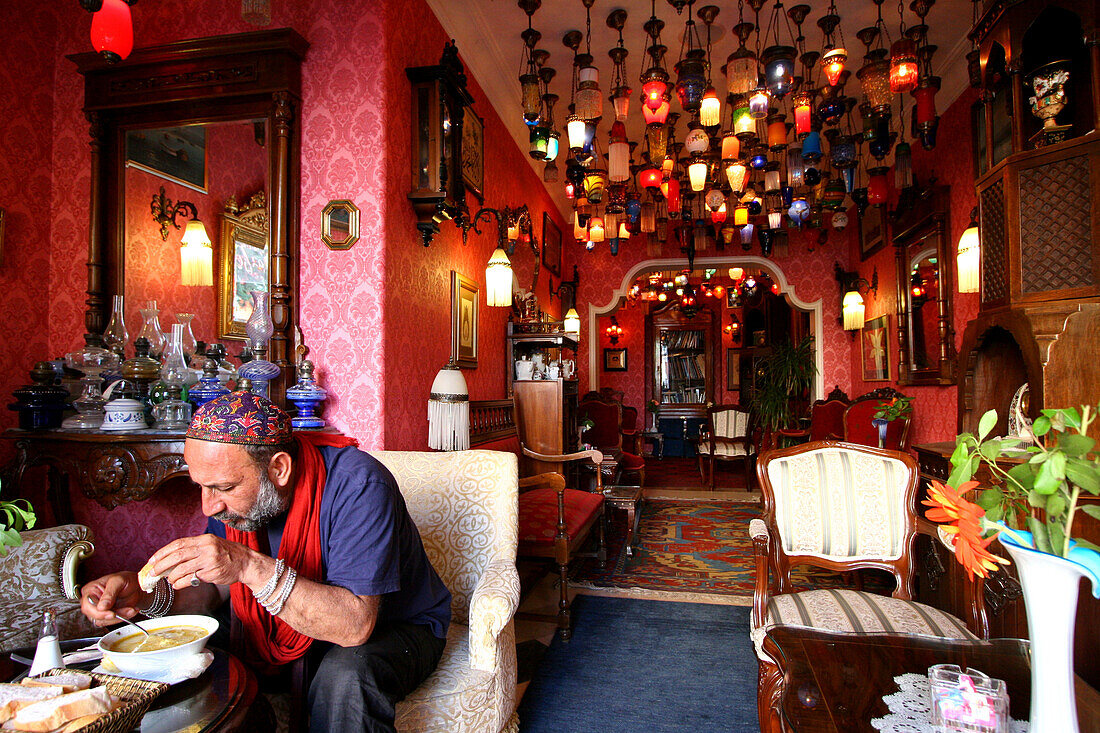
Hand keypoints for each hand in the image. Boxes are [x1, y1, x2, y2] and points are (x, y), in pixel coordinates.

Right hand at [80, 572, 147, 625]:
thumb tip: (101, 607)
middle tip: (126, 610)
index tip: (112, 614)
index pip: (87, 606)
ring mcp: (99, 610)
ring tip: (131, 608)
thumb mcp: (118, 581)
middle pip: (94, 616)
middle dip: (112, 615)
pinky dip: (123, 618)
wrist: (138, 585)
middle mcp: (92, 601)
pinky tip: (130, 610)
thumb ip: (109, 593)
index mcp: (90, 590)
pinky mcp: (107, 615)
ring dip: (120, 617)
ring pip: (104, 621)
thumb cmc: (126, 579)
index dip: (98, 612)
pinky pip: (112, 622)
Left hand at [148, 534, 266, 589]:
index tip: (152, 560)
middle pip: (177, 555)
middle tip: (153, 572)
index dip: (163, 552)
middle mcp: (206, 548)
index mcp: (204, 539)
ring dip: (171, 576)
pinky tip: (177, 585)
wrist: (246, 563)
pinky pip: (191, 579)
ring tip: (169, 580)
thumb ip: (194, 550)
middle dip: (162, 565)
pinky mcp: (212, 573)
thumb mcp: (211, 545)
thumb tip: (171, 559)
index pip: (178, 544)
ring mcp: (209, 560)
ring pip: (182, 568)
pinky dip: (180, 583)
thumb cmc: (227, 555)